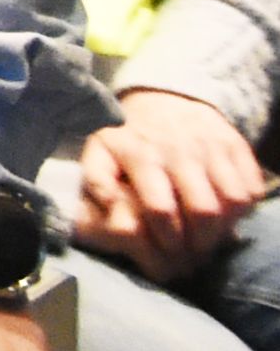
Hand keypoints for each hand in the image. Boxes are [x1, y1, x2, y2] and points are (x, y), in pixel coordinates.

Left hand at [74, 88, 265, 282]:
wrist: (164, 97)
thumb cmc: (129, 135)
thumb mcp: (100, 150)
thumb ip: (96, 179)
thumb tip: (111, 207)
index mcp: (142, 154)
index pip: (162, 209)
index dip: (169, 239)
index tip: (169, 252)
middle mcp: (180, 149)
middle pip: (204, 211)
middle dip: (202, 241)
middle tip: (197, 253)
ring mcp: (212, 146)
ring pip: (233, 200)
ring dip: (227, 227)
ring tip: (213, 236)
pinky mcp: (237, 145)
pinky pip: (252, 187)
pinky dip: (245, 208)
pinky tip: (227, 213)